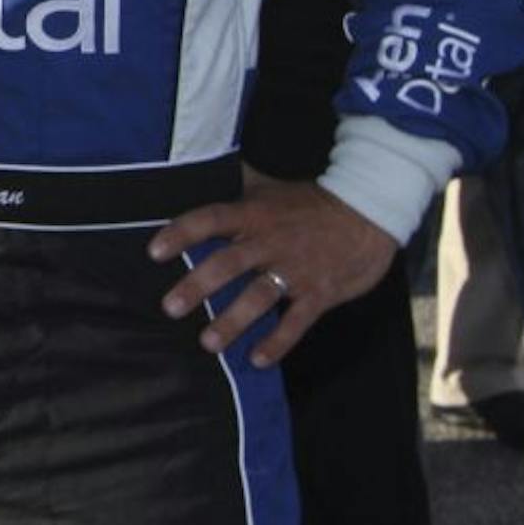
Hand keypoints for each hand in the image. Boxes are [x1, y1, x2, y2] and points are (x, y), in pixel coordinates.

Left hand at [146, 171, 396, 367]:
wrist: (370, 212)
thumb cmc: (311, 202)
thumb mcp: (271, 188)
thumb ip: (238, 185)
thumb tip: (205, 165)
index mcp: (254, 214)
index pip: (210, 219)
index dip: (181, 233)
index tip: (154, 251)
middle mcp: (270, 241)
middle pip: (228, 263)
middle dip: (198, 286)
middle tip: (170, 307)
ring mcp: (296, 269)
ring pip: (258, 297)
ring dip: (232, 321)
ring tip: (207, 343)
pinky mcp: (320, 293)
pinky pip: (296, 322)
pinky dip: (278, 342)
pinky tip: (258, 359)